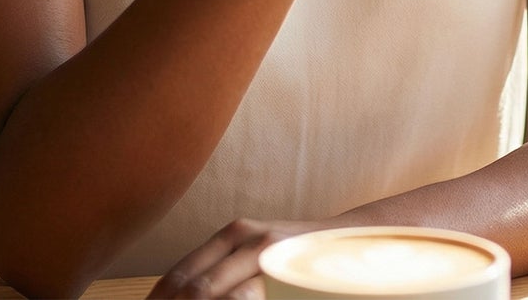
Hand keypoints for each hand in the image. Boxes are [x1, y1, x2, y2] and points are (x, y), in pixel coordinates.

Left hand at [146, 217, 328, 298]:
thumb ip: (223, 272)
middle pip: (193, 287)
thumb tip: (181, 296)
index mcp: (232, 234)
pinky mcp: (284, 271)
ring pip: (213, 293)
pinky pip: (244, 298)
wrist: (348, 242)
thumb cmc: (295, 257)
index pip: (180, 274)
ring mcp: (267, 254)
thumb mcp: (255, 256)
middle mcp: (246, 238)